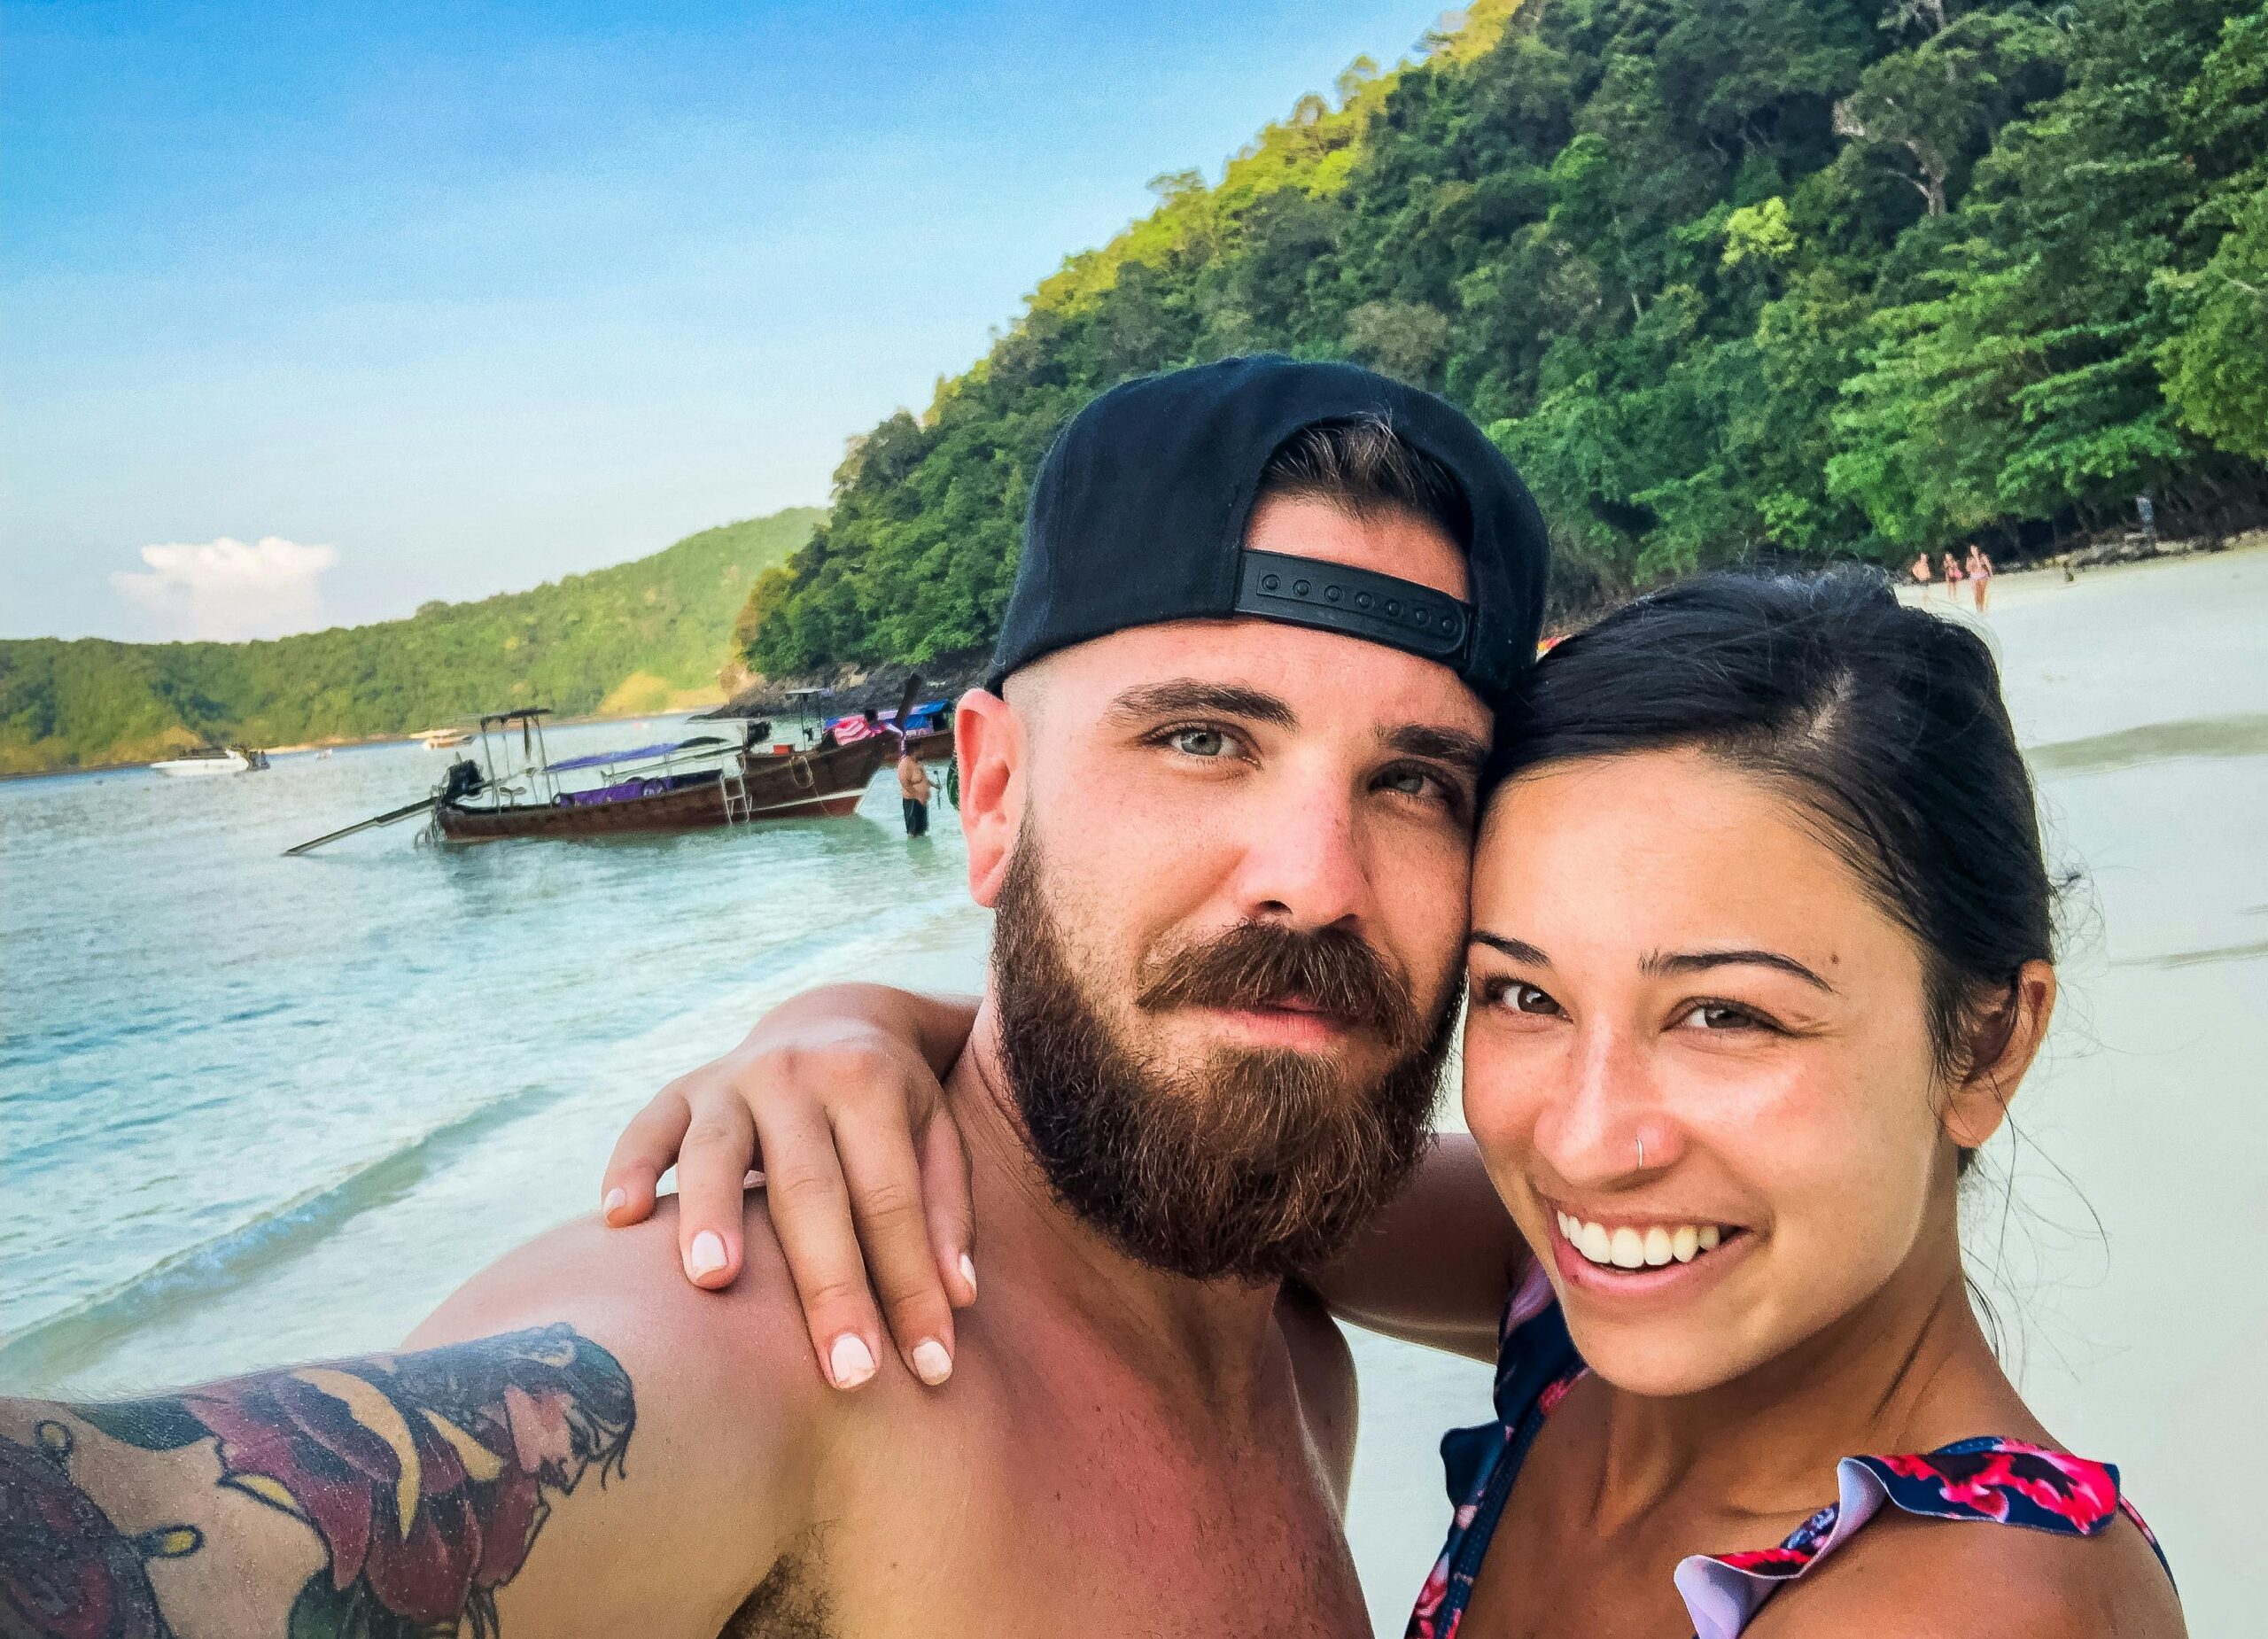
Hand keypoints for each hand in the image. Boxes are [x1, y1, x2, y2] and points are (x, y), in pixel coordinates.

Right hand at [599, 986, 979, 1387]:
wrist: (832, 1020)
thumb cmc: (895, 1107)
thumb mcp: (939, 1137)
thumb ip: (946, 1213)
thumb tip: (958, 1301)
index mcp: (871, 1084)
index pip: (893, 1200)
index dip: (914, 1285)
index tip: (932, 1369)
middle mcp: (798, 1075)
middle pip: (812, 1189)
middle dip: (831, 1286)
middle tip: (848, 1374)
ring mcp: (730, 1080)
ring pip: (719, 1151)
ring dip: (714, 1213)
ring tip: (714, 1282)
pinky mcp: (677, 1091)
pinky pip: (646, 1128)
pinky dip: (629, 1168)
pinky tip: (619, 1219)